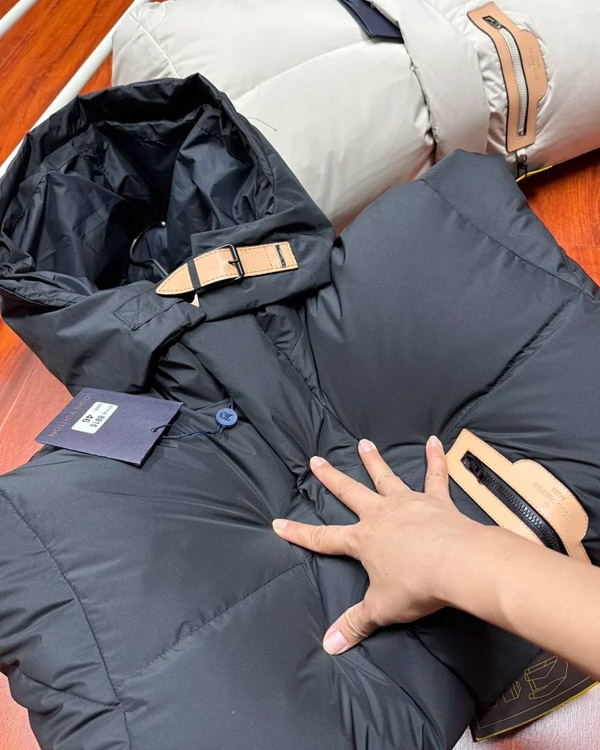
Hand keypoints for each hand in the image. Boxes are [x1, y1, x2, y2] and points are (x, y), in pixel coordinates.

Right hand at [273, 436, 478, 654]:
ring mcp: (408, 503)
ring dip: (373, 461)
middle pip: (350, 493)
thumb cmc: (417, 585)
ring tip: (364, 444)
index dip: (299, 532)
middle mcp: (381, 515)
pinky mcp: (436, 501)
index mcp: (363, 540)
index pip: (323, 538)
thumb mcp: (381, 609)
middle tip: (316, 461)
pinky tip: (436, 442)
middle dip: (331, 478)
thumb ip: (354, 625)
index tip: (278, 523)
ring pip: (386, 477)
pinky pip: (435, 476)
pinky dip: (436, 459)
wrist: (457, 564)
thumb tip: (329, 646)